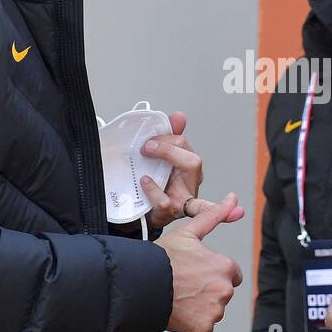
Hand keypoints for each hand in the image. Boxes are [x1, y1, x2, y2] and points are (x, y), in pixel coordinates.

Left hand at [140, 112, 244, 228]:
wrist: (139, 214)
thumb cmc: (155, 187)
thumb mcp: (159, 161)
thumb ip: (169, 138)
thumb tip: (179, 117)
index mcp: (187, 169)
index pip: (185, 146)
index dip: (172, 136)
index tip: (152, 135)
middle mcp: (190, 183)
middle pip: (193, 159)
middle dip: (170, 147)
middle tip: (148, 145)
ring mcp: (182, 198)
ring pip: (190, 173)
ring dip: (169, 156)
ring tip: (147, 152)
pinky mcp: (169, 213)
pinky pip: (165, 201)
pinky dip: (154, 189)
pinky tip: (145, 181)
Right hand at [156, 193, 243, 331]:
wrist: (141, 284)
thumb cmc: (162, 259)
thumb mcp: (189, 232)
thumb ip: (214, 216)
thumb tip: (232, 199)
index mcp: (225, 267)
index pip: (231, 273)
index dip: (213, 271)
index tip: (196, 271)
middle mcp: (224, 290)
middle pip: (221, 292)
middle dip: (208, 289)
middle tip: (185, 284)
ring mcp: (214, 311)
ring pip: (213, 310)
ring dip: (201, 306)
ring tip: (179, 296)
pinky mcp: (202, 328)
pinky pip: (203, 327)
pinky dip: (194, 322)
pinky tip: (179, 310)